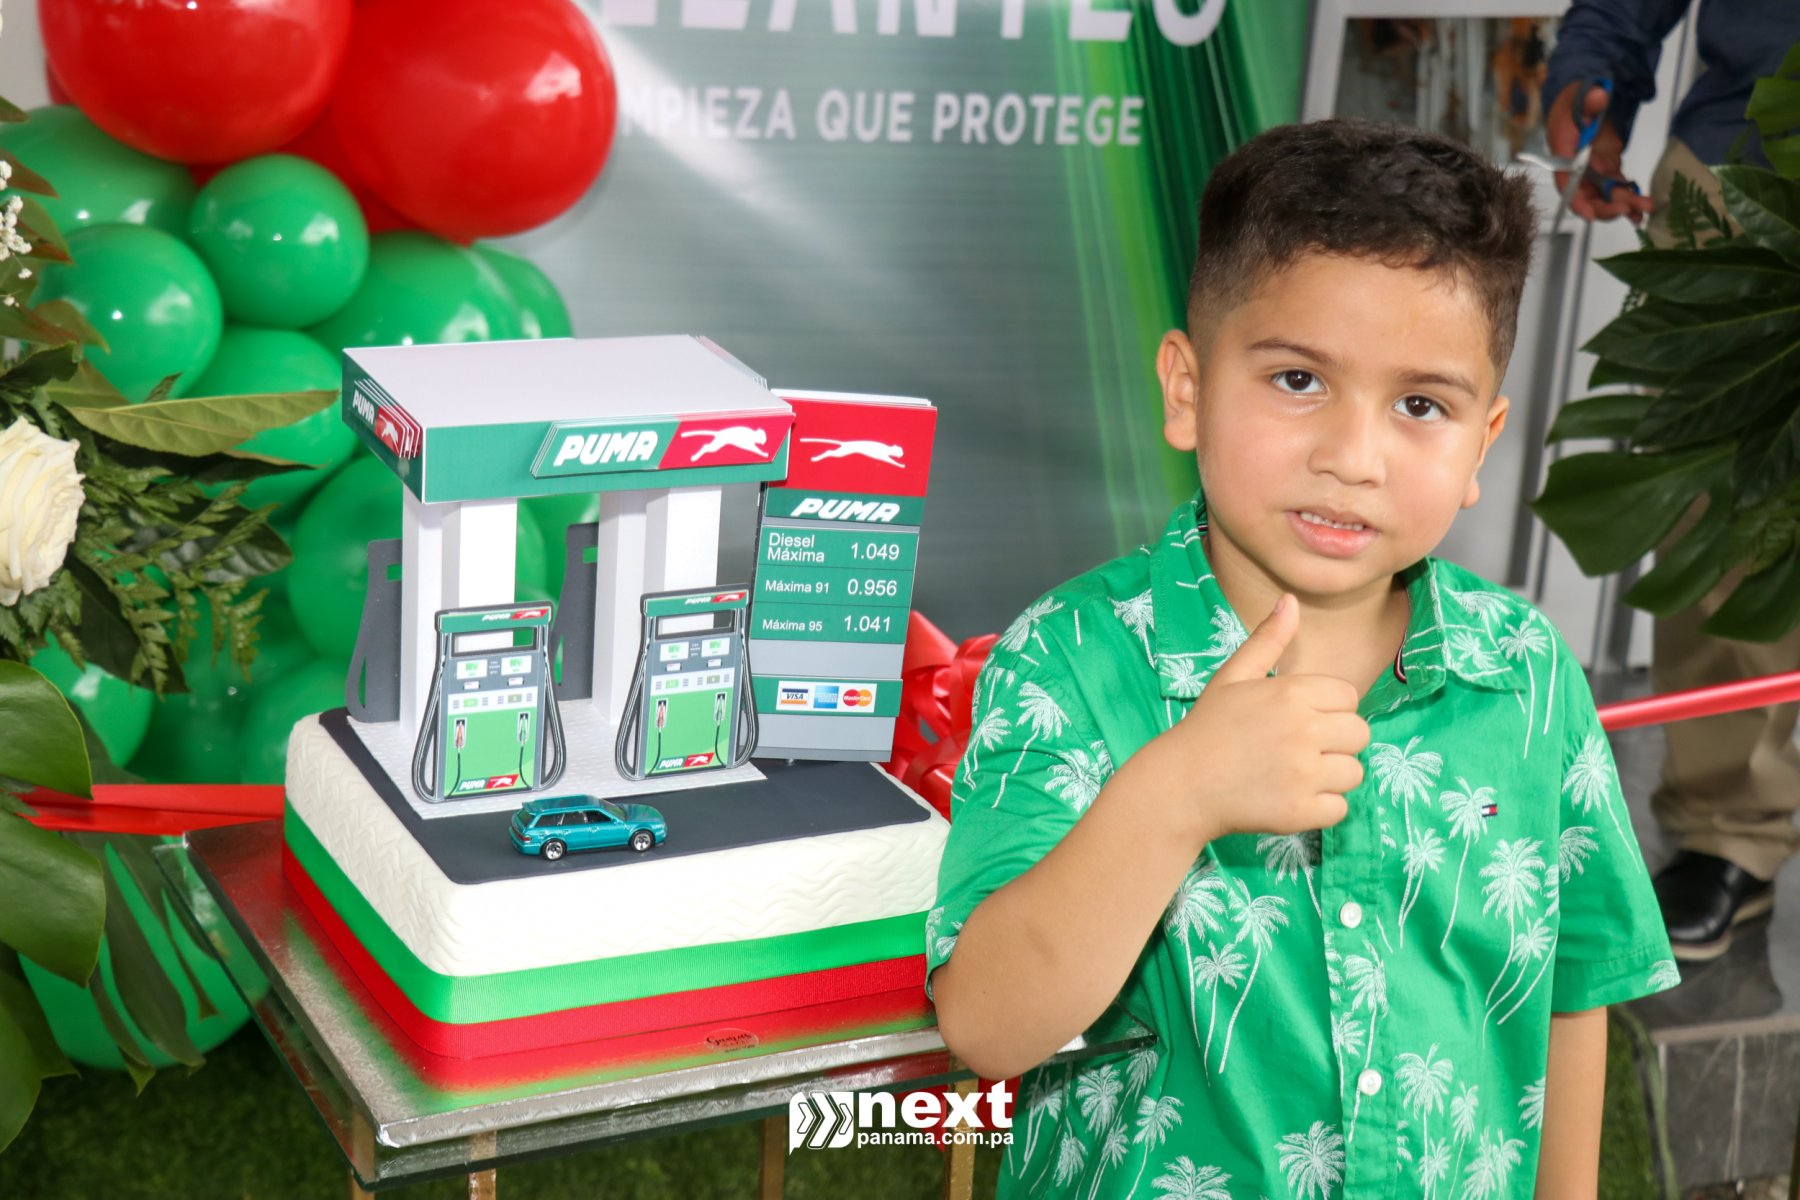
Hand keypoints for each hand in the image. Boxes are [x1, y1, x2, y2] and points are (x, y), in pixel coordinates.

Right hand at [1162, 594, 1368, 844]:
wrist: (1180, 785)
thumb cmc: (1208, 728)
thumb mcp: (1233, 677)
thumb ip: (1268, 640)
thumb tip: (1290, 600)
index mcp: (1291, 692)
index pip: (1348, 697)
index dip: (1327, 710)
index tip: (1298, 722)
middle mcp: (1303, 730)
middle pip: (1359, 734)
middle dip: (1336, 743)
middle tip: (1298, 751)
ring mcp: (1303, 773)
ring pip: (1354, 772)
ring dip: (1331, 777)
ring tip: (1294, 776)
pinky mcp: (1301, 811)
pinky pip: (1340, 808)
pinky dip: (1320, 808)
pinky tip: (1290, 798)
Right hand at [1546, 82, 1654, 224]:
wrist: (1582, 100)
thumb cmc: (1574, 100)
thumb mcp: (1579, 95)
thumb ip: (1589, 99)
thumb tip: (1598, 98)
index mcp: (1564, 155)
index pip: (1566, 184)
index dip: (1577, 202)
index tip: (1590, 216)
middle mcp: (1577, 170)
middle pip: (1588, 197)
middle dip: (1606, 207)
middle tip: (1627, 209)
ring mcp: (1594, 171)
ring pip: (1606, 195)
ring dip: (1626, 204)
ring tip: (1647, 207)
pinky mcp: (1608, 168)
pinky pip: (1618, 187)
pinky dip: (1631, 197)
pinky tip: (1644, 205)